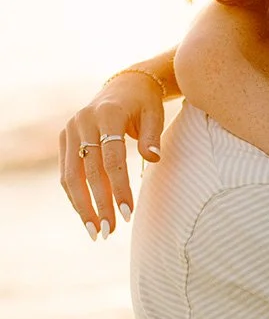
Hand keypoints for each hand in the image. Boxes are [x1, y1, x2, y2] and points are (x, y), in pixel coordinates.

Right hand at [60, 73, 165, 238]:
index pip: (112, 158)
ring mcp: (70, 130)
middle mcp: (83, 121)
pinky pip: (67, 172)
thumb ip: (152, 136)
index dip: (119, 188)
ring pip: (71, 175)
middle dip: (99, 204)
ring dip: (82, 206)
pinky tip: (87, 215)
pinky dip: (75, 195)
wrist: (124, 87)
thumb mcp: (155, 114)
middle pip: (89, 171)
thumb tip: (154, 159)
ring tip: (96, 232)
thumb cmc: (144, 104)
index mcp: (107, 114)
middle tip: (109, 231)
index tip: (128, 214)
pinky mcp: (65, 138)